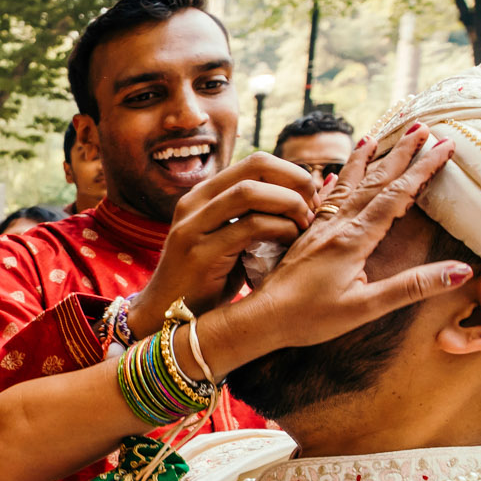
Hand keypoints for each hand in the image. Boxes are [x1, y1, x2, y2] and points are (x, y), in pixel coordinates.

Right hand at [131, 153, 319, 326]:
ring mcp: (193, 226)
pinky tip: (291, 243)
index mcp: (203, 195)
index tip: (312, 199)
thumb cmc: (208, 281)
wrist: (165, 317)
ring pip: (251, 192)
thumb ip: (258, 217)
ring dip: (289, 204)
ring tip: (305, 224)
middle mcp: (194, 203)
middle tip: (315, 207)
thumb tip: (313, 195)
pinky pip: (249, 227)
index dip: (291, 174)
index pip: (256, 162)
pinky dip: (280, 229)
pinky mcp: (199, 252)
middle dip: (295, 182)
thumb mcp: (231, 240)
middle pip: (256, 167)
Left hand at [200, 125, 467, 373]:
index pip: (396, 195)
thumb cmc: (311, 318)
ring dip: (363, 161)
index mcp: (354, 239)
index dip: (423, 168)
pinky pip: (322, 202)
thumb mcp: (366, 307)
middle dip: (400, 153)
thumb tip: (461, 271)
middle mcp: (335, 226)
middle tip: (422, 127)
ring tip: (373, 137)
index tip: (445, 145)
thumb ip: (412, 287)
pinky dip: (332, 184)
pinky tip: (330, 177)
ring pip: (346, 186)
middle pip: (373, 181)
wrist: (261, 319)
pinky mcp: (304, 237)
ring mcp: (317, 229)